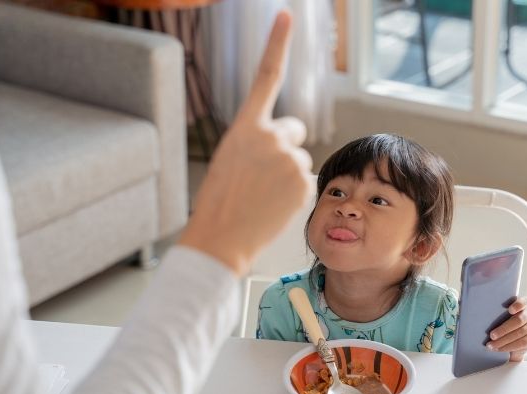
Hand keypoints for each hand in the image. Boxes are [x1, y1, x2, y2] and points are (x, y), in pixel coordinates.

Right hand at [180, 10, 313, 275]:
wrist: (221, 238)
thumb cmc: (220, 202)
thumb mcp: (230, 159)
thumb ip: (256, 142)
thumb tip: (286, 145)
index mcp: (245, 127)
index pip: (265, 76)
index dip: (276, 44)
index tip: (286, 16)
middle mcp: (270, 136)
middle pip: (293, 130)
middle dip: (284, 146)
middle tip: (263, 174)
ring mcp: (289, 159)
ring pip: (300, 159)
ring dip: (288, 173)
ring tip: (263, 195)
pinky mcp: (303, 181)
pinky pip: (306, 179)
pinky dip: (294, 191)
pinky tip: (274, 205)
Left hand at [486, 297, 526, 361]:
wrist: (511, 338)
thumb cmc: (500, 321)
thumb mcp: (499, 314)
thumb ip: (496, 312)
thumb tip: (480, 314)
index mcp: (522, 304)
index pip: (523, 302)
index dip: (518, 305)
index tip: (510, 310)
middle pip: (518, 321)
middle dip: (504, 329)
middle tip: (491, 335)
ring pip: (519, 334)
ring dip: (503, 341)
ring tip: (491, 345)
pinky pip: (520, 344)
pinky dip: (507, 347)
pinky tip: (498, 349)